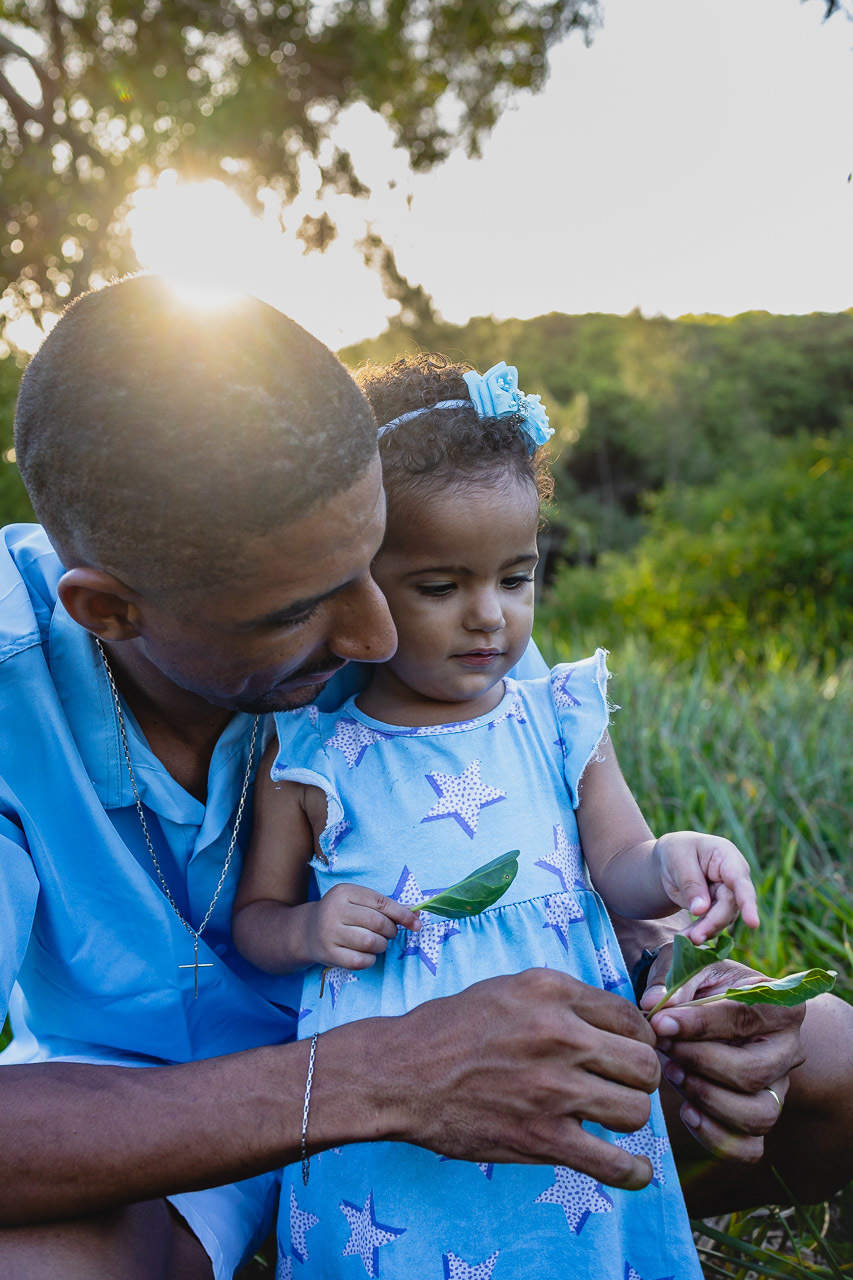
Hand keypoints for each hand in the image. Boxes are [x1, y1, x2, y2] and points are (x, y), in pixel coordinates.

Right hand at [307, 883, 419, 969]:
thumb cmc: (342, 914)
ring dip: (381, 945)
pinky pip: (360, 961)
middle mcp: (334, 910)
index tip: (417, 923)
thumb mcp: (359, 902)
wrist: (307, 931)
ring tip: (377, 943)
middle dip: (391, 930)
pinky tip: (367, 954)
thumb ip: (386, 906)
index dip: (402, 914)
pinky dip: (370, 959)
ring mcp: (329, 933)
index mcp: (344, 892)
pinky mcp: (329, 953)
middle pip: (377, 923)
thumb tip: (417, 914)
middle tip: (389, 933)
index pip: (381, 902)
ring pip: (370, 942)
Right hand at [384, 969, 660, 1189]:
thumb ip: (561, 1001)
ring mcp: (553, 1089)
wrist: (401, 1073)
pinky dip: (632, 1173)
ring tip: (611, 1118)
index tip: (627, 1053)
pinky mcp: (542, 1138)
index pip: (629, 1017)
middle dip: (640, 1078)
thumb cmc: (450, 1029)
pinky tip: (633, 1170)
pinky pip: (613, 1164)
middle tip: (621, 1085)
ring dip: (629, 1118)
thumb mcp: (509, 988)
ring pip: (636, 1111)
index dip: (637, 1039)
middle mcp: (560, 1035)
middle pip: (644, 1064)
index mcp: (551, 991)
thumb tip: (611, 1024)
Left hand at [642, 949, 804, 1161]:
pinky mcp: (761, 1116)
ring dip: (707, 1099)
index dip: (697, 1023)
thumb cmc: (700, 983)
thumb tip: (654, 1005)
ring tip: (674, 1073)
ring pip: (757, 1115)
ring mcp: (779, 1088)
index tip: (659, 1023)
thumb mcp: (689, 966)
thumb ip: (674, 981)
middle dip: (699, 1063)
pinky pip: (749, 1148)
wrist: (708, 1004)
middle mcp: (789, 1050)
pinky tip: (687, 1111)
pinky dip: (715, 1137)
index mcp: (780, 1005)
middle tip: (665, 1049)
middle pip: (752, 1073)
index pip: (743, 1018)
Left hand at [653, 830, 759, 942]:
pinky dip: (698, 932)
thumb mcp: (677, 859)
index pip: (740, 881)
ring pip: (722, 918)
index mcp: (726, 856)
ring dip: (705, 930)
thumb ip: (690, 883)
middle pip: (731, 905)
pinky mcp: (718, 908)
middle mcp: (733, 877)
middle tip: (695, 937)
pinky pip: (711, 923)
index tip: (753, 924)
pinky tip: (684, 938)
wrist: (670, 859)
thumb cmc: (676, 852)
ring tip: (685, 939)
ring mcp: (728, 894)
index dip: (747, 903)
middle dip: (714, 922)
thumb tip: (701, 910)